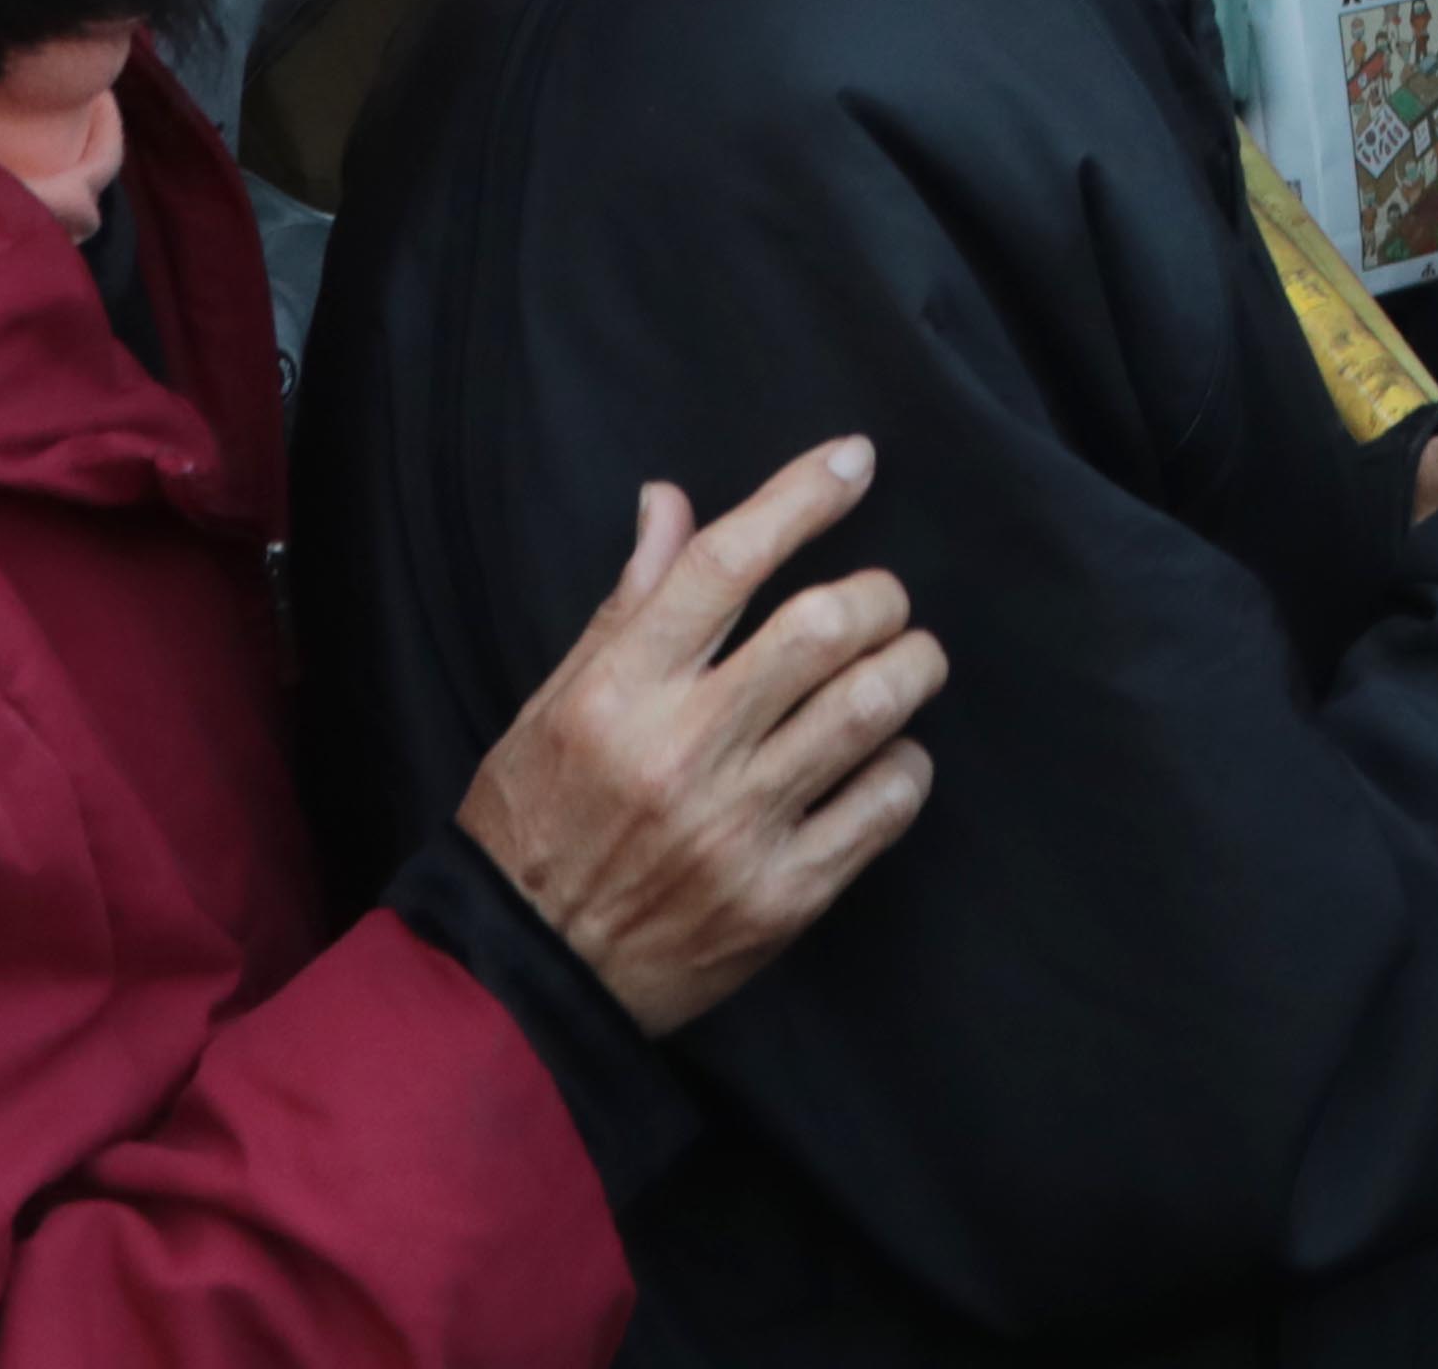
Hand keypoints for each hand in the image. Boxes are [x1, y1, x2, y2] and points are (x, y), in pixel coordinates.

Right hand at [456, 436, 947, 1039]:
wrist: (526, 976)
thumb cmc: (537, 823)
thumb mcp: (555, 705)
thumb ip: (628, 605)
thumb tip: (671, 500)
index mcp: (616, 695)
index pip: (723, 564)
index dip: (800, 497)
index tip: (853, 459)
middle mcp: (680, 753)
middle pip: (823, 627)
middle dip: (879, 594)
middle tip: (881, 601)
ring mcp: (736, 828)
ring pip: (871, 707)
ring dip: (911, 667)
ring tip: (905, 663)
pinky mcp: (782, 897)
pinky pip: (887, 803)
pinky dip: (906, 765)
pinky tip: (887, 757)